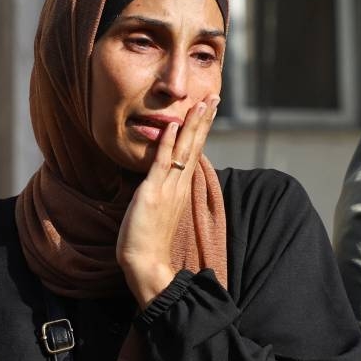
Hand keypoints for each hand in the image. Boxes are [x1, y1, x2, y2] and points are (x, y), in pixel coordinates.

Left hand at [117, 95, 219, 307]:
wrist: (146, 262)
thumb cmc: (148, 240)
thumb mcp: (158, 208)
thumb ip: (162, 190)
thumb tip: (159, 176)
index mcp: (181, 188)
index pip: (194, 152)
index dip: (202, 130)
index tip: (208, 110)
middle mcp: (179, 185)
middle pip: (195, 146)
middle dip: (204, 121)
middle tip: (215, 97)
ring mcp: (168, 188)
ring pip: (184, 150)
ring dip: (193, 125)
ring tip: (202, 104)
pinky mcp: (153, 193)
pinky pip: (162, 163)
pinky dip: (168, 143)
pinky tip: (173, 125)